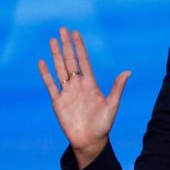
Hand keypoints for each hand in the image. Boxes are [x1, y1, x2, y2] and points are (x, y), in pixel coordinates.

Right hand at [38, 27, 130, 167]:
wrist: (90, 141)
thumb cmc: (103, 124)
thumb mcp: (112, 105)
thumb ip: (117, 88)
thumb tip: (127, 71)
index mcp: (91, 84)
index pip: (84, 61)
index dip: (80, 47)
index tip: (76, 33)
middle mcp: (78, 85)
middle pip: (70, 61)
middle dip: (67, 45)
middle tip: (62, 29)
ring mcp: (67, 92)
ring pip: (59, 69)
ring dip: (56, 55)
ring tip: (52, 40)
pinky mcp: (57, 102)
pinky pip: (50, 85)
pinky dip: (45, 74)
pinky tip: (42, 62)